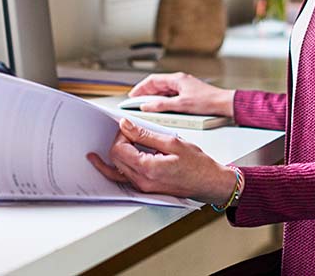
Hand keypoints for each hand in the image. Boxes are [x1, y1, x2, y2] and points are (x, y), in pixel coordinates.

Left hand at [86, 118, 236, 203]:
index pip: (119, 149)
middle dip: (118, 142)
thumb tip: (126, 126)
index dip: (121, 135)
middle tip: (129, 133)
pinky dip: (115, 169)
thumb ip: (145, 134)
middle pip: (115, 159)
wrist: (210, 183)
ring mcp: (143, 187)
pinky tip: (107, 163)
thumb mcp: (172, 142)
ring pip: (116, 170)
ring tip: (104, 148)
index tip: (130, 128)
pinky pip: (124, 179)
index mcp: (148, 168)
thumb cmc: (198, 165)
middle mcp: (142, 181)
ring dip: (114, 155)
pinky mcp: (146, 189)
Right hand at [129, 72, 233, 116]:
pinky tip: (161, 107)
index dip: (140, 88)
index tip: (132, 96)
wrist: (224, 104)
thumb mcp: (181, 105)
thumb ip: (162, 105)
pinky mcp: (188, 94)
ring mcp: (184, 87)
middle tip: (136, 102)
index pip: (152, 80)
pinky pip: (171, 95)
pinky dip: (163, 100)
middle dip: (145, 93)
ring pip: (164, 90)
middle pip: (157, 84)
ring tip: (146, 105)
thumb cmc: (208, 102)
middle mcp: (180, 81)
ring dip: (154, 97)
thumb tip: (147, 106)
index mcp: (177, 79)